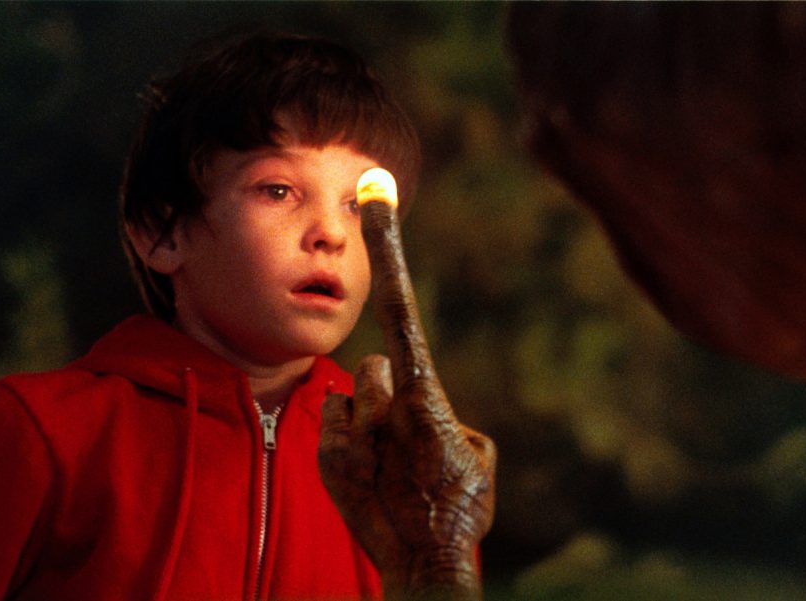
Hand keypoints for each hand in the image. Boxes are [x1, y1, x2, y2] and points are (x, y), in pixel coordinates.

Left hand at [319, 199, 495, 599]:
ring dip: (371, 422)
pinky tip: (369, 480)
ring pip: (355, 396)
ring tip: (389, 467)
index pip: (401, 304)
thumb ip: (450, 416)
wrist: (426, 561)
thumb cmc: (463, 508)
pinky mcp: (328, 455)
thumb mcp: (477, 454)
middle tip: (404, 438)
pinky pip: (336, 427)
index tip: (374, 190)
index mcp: (427, 391)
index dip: (388, 245)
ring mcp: (354, 429)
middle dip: (385, 393)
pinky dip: (350, 446)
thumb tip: (429, 402)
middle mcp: (385, 400)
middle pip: (373, 367)